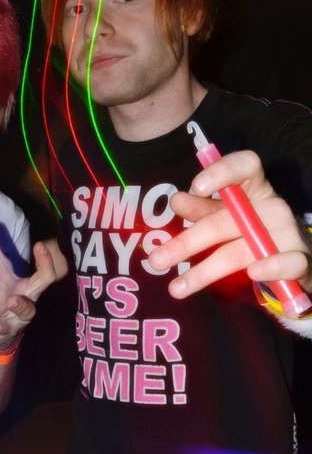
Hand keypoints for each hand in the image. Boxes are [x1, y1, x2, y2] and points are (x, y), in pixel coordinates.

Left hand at [0, 219, 56, 350]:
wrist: (4, 334)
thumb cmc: (7, 297)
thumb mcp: (2, 272)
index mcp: (29, 293)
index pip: (44, 278)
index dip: (45, 263)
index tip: (40, 245)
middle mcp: (21, 313)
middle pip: (28, 311)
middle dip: (21, 306)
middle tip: (13, 299)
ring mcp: (5, 328)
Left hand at [148, 150, 311, 297]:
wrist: (292, 264)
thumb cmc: (252, 236)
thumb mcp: (226, 220)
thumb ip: (202, 211)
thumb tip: (177, 200)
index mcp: (255, 191)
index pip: (246, 166)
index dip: (222, 172)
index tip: (197, 188)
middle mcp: (273, 208)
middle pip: (226, 220)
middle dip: (187, 242)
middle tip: (156, 260)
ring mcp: (288, 235)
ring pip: (241, 250)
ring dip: (205, 270)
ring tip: (177, 287)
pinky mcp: (300, 262)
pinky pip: (287, 263)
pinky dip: (271, 268)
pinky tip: (252, 274)